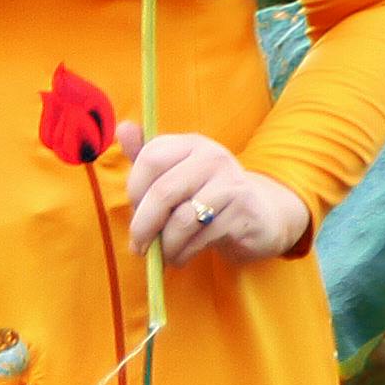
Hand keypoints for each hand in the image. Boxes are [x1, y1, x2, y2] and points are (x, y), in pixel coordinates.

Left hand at [112, 123, 312, 263]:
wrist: (261, 215)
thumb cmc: (207, 196)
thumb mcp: (177, 174)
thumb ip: (147, 156)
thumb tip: (123, 128)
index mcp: (192, 144)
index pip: (151, 157)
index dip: (135, 188)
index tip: (135, 209)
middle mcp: (213, 157)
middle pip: (163, 192)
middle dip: (144, 225)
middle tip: (138, 244)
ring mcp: (230, 184)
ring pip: (182, 220)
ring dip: (165, 245)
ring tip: (164, 254)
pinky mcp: (243, 212)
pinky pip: (201, 238)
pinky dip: (184, 253)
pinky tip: (182, 256)